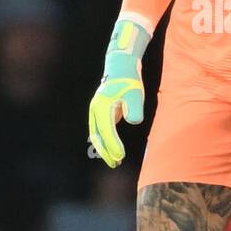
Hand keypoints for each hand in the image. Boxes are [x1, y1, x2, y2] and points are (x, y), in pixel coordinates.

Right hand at [88, 18, 148, 166]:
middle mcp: (96, 110)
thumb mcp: (135, 94)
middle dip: (106, 151)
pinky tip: (113, 149)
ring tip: (114, 161)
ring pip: (97, 134)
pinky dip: (106, 141)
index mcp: (102, 107)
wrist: (121, 67)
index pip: (106, 130)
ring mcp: (97, 111)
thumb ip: (134, 108)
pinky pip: (101, 130)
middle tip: (115, 164)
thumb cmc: (129, 80)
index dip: (113, 145)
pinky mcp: (101, 111)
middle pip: (97, 136)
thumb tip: (133, 121)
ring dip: (105, 148)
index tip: (120, 156)